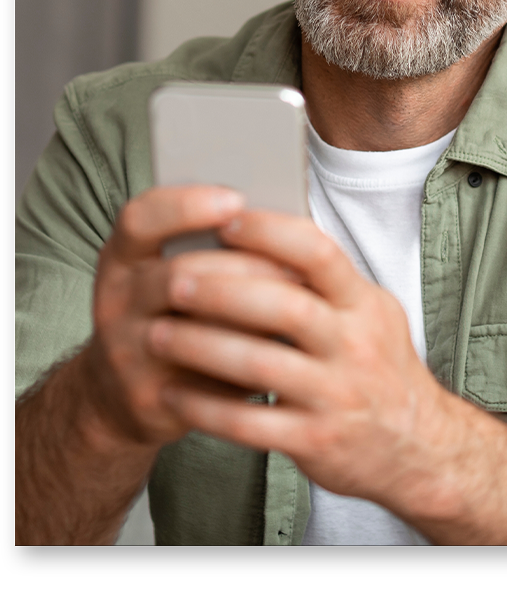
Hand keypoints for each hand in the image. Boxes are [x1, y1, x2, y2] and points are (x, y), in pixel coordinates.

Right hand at [83, 185, 292, 447]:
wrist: (123, 394)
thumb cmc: (169, 314)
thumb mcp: (166, 271)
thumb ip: (211, 247)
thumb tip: (282, 222)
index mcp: (122, 258)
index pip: (139, 219)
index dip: (186, 206)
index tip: (236, 199)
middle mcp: (116, 301)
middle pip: (180, 274)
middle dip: (245, 266)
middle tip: (297, 266)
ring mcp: (127, 352)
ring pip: (194, 327)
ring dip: (252, 315)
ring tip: (299, 305)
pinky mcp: (149, 397)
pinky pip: (204, 377)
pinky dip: (246, 360)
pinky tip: (279, 350)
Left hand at [147, 208, 453, 510]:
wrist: (419, 448)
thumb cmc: (379, 368)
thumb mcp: (370, 313)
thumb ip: (326, 282)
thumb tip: (260, 233)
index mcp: (364, 304)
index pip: (319, 254)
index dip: (271, 233)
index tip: (225, 221)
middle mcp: (354, 345)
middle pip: (285, 306)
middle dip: (223, 290)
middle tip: (173, 280)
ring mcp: (336, 395)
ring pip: (262, 365)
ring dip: (202, 347)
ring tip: (157, 333)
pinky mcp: (317, 442)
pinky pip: (251, 424)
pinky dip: (206, 408)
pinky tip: (172, 392)